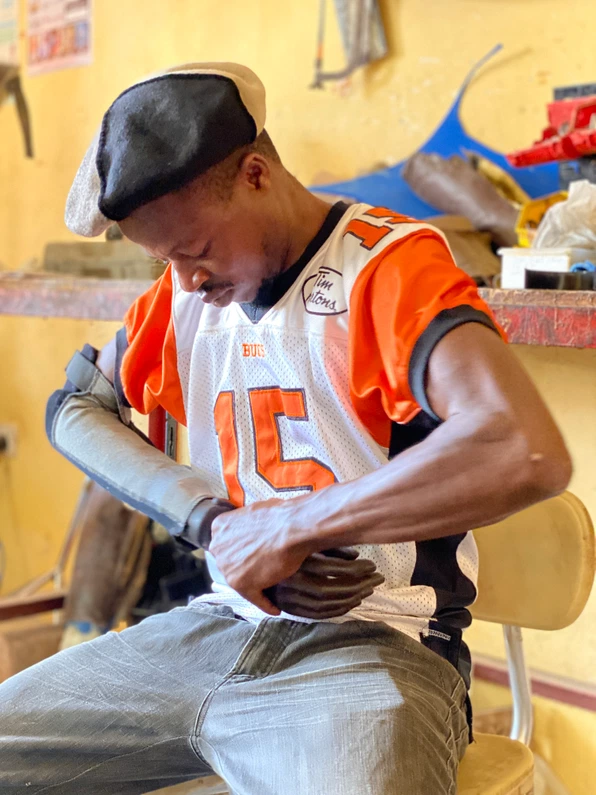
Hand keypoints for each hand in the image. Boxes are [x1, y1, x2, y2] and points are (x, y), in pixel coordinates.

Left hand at [209, 497, 313, 613]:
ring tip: (268, 589)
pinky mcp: (243, 585)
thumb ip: (246, 524)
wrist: (292, 527)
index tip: (249, 554)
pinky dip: (266, 604)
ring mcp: (228, 568)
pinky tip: (274, 608)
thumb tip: (255, 529)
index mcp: (219, 527)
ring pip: (240, 581)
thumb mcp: (255, 512)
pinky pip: (255, 598)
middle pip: (229, 562)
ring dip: (253, 586)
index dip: (238, 550)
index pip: (227, 543)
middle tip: (260, 568)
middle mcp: (218, 548)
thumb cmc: (280, 515)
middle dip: (242, 566)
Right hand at [265, 547, 384, 618]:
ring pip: (326, 604)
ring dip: (352, 598)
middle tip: (378, 579)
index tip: (373, 565)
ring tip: (369, 590)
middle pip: (332, 589)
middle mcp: (292, 581)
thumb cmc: (283, 547)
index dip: (356, 569)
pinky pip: (318, 614)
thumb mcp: (306, 542)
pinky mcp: (289, 608)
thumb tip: (355, 555)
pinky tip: (353, 602)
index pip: (333, 569)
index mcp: (296, 560)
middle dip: (359, 585)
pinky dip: (339, 610)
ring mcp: (289, 597)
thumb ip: (330, 547)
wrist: (250, 564)